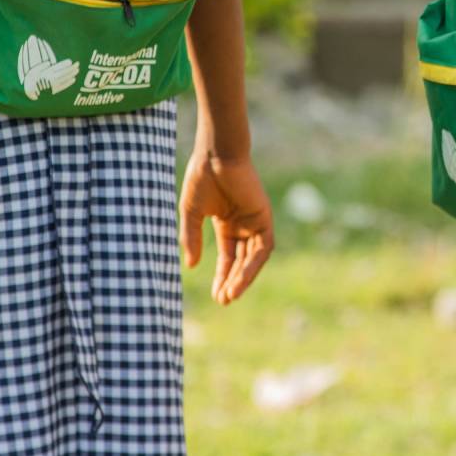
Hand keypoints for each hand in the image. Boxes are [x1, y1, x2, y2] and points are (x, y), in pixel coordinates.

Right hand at [179, 151, 272, 304]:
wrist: (216, 154)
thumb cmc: (202, 177)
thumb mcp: (192, 213)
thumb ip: (191, 238)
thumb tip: (191, 266)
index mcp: (227, 223)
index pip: (228, 256)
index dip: (222, 276)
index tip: (216, 296)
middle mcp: (243, 224)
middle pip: (242, 260)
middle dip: (233, 281)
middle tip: (223, 301)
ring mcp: (255, 220)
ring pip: (254, 258)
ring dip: (244, 277)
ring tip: (231, 295)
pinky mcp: (264, 216)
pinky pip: (264, 247)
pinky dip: (254, 264)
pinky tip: (241, 278)